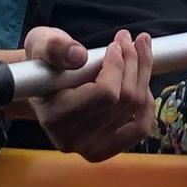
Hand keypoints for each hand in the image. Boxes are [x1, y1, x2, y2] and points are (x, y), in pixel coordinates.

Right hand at [24, 26, 156, 161]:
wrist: (41, 89)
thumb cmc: (42, 63)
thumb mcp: (40, 44)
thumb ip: (55, 46)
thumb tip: (79, 56)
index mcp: (56, 117)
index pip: (105, 94)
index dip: (117, 64)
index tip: (115, 43)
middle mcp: (74, 140)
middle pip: (124, 99)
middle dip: (133, 61)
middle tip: (128, 38)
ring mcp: (91, 149)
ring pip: (135, 108)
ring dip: (142, 74)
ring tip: (139, 48)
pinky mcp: (106, 149)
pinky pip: (140, 128)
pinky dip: (146, 103)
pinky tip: (141, 81)